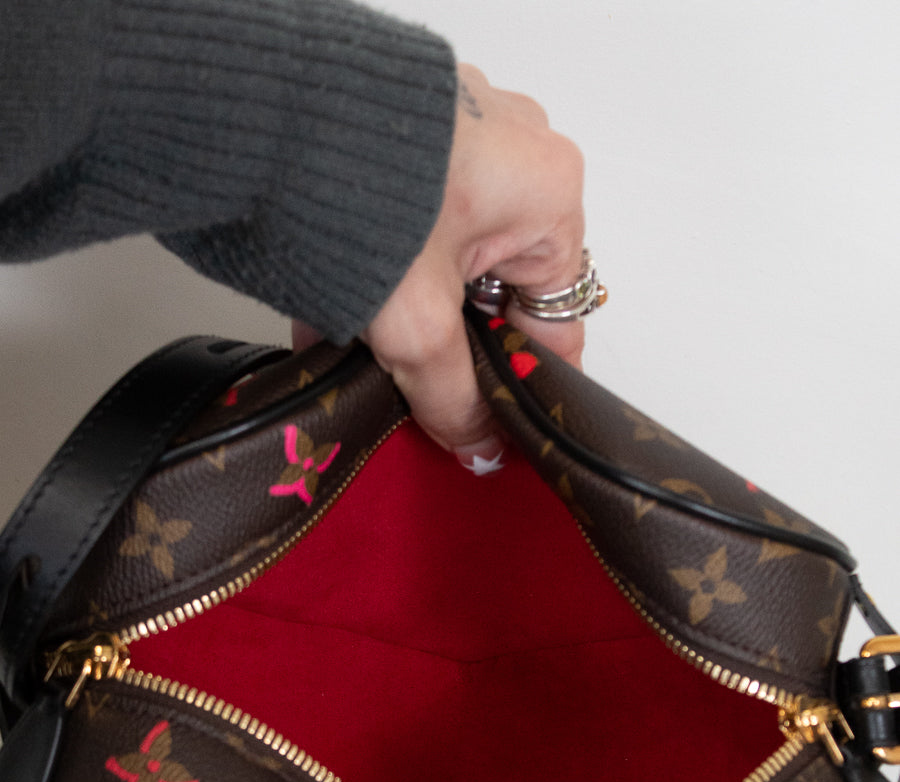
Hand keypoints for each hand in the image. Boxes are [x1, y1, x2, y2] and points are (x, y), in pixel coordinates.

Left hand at [294, 64, 586, 465]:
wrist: (258, 117)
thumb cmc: (357, 190)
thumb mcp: (419, 327)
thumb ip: (455, 399)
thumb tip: (478, 446)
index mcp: (550, 196)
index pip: (554, 325)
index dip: (520, 387)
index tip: (489, 424)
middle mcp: (518, 155)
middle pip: (499, 293)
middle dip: (452, 346)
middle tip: (413, 384)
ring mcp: (462, 138)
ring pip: (449, 263)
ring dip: (409, 314)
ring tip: (366, 346)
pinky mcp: (407, 135)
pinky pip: (411, 228)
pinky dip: (382, 274)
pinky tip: (340, 314)